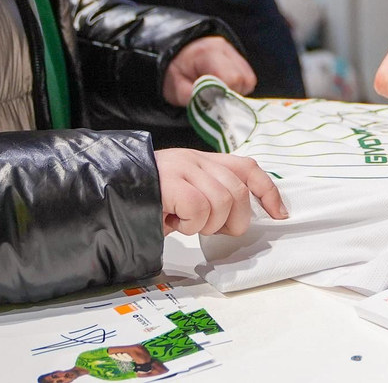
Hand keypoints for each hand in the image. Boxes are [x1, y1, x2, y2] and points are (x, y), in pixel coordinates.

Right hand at [154, 148, 288, 235]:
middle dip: (231, 220)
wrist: (108, 190)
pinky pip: (198, 209)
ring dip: (206, 224)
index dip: (267, 191)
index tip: (279, 214)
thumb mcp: (183, 194)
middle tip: (208, 228)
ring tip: (184, 223)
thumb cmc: (146, 199)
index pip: (247, 167)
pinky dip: (189, 223)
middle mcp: (196, 159)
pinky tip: (173, 221)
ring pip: (221, 202)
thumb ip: (210, 197)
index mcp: (203, 160)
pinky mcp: (171, 181)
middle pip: (238, 193)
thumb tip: (238, 219)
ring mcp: (184, 168)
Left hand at [163, 36, 255, 105]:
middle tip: (216, 99)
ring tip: (219, 93)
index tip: (213, 103)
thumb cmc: (173, 71)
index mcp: (207, 53)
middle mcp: (225, 48)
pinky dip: (238, 85)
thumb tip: (213, 108)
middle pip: (244, 78)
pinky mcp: (237, 56)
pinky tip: (224, 87)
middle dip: (232, 94)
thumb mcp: (175, 88)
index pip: (231, 78)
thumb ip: (194, 98)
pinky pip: (246, 75)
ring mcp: (233, 50)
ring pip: (248, 78)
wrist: (172, 52)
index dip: (225, 95)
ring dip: (237, 90)